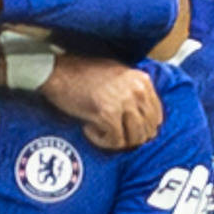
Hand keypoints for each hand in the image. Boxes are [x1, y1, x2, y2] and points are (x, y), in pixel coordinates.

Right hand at [37, 55, 163, 151]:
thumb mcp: (117, 73)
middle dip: (132, 138)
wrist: (57, 71)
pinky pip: (115, 141)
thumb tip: (143, 117)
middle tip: (113, 136)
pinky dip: (102, 142)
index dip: (144, 129)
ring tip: (101, 133)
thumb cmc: (82, 73)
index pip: (156, 115)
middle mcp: (136, 91)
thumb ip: (133, 90)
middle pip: (147, 129)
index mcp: (142, 80)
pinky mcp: (107, 114)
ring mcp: (123, 102)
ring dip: (118, 141)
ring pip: (134, 138)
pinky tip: (88, 130)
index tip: (128, 132)